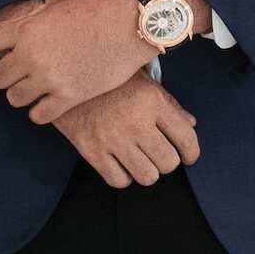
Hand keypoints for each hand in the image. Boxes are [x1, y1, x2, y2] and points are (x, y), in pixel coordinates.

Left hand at [0, 0, 157, 124]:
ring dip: (22, 95)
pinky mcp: (70, 96)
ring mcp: (50, 78)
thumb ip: (33, 18)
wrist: (131, 24)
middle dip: (4, 76)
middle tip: (18, 74)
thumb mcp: (56, 3)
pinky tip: (48, 102)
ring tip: (34, 87)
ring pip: (14, 99)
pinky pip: (39, 115)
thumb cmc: (96, 8)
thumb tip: (21, 27)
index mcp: (25, 29)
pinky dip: (40, 111)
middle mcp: (32, 55)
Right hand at [55, 71, 199, 188]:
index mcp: (151, 101)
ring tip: (138, 157)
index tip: (188, 156)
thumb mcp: (141, 80)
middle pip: (168, 163)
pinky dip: (123, 175)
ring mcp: (112, 138)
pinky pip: (119, 180)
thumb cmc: (107, 77)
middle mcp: (134, 121)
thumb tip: (190, 124)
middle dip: (166, 160)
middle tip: (157, 152)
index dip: (192, 152)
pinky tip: (119, 160)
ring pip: (147, 176)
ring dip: (146, 169)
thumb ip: (168, 102)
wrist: (63, 73)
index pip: (186, 138)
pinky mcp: (91, 149)